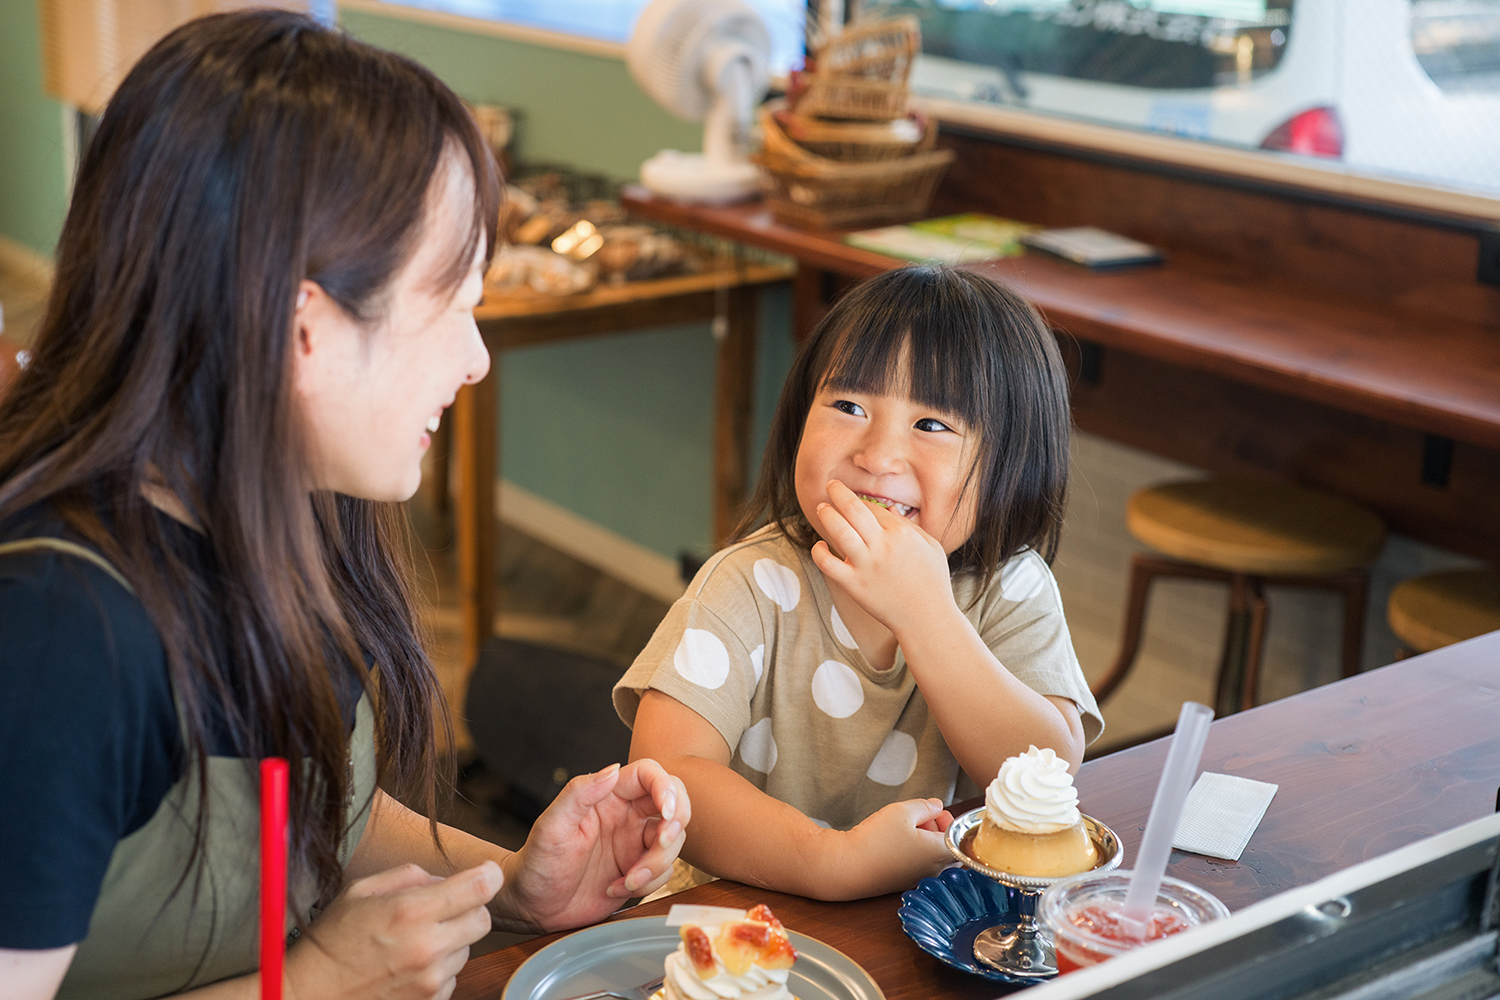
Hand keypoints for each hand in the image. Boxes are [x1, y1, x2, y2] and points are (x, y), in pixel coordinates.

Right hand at [286, 861, 500, 999]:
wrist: (310, 994)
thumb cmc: (332, 939)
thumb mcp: (362, 890)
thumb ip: (410, 875)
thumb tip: (445, 879)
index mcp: (410, 911)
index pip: (479, 889)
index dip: (488, 876)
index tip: (485, 873)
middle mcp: (427, 947)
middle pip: (483, 919)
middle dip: (469, 908)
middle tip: (443, 908)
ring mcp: (430, 980)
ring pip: (468, 949)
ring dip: (452, 940)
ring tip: (414, 941)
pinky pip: (453, 976)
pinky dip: (440, 968)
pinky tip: (410, 965)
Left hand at [494, 760, 688, 932]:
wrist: (533, 906)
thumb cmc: (537, 863)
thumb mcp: (552, 826)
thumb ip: (579, 793)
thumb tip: (612, 770)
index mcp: (609, 796)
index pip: (650, 775)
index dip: (667, 787)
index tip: (666, 812)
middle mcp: (627, 815)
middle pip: (675, 803)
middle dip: (675, 825)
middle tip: (660, 845)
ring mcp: (635, 843)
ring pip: (674, 841)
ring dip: (657, 864)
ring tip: (625, 880)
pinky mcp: (639, 870)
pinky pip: (664, 871)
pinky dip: (648, 884)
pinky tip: (616, 889)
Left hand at [809, 480, 956, 634]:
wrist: (927, 619)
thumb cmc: (933, 583)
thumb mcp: (931, 547)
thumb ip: (910, 526)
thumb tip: (889, 510)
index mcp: (902, 533)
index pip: (873, 507)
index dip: (861, 501)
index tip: (854, 500)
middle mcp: (882, 545)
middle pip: (853, 509)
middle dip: (838, 492)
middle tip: (830, 485)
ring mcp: (866, 565)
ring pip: (838, 530)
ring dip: (827, 514)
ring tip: (821, 508)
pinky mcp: (854, 584)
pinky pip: (828, 564)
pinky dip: (819, 552)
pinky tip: (819, 546)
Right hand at [830, 799, 954, 898]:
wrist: (847, 867)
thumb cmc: (877, 840)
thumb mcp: (902, 811)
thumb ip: (925, 806)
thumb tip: (937, 806)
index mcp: (940, 853)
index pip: (959, 839)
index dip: (951, 822)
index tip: (939, 811)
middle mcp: (933, 871)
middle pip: (949, 851)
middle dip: (940, 831)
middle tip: (926, 816)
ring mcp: (918, 879)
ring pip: (933, 858)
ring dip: (927, 841)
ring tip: (909, 825)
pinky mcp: (902, 883)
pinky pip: (918, 866)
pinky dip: (915, 852)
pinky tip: (898, 840)